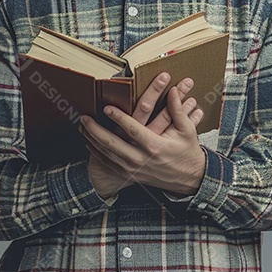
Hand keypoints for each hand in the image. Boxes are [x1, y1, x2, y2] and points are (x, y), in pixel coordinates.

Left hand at [79, 78, 206, 198]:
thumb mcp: (187, 131)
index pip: (133, 130)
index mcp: (155, 146)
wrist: (189, 179)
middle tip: (84, 117)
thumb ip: (178, 110)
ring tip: (82, 126)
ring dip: (92, 139)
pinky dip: (97, 153)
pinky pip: (109, 164)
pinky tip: (89, 142)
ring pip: (107, 154)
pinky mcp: (130, 175)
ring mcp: (134, 169)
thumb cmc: (187, 153)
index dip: (119, 118)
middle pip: (112, 144)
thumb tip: (172, 91)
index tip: (107, 107)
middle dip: (95, 129)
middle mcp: (142, 159)